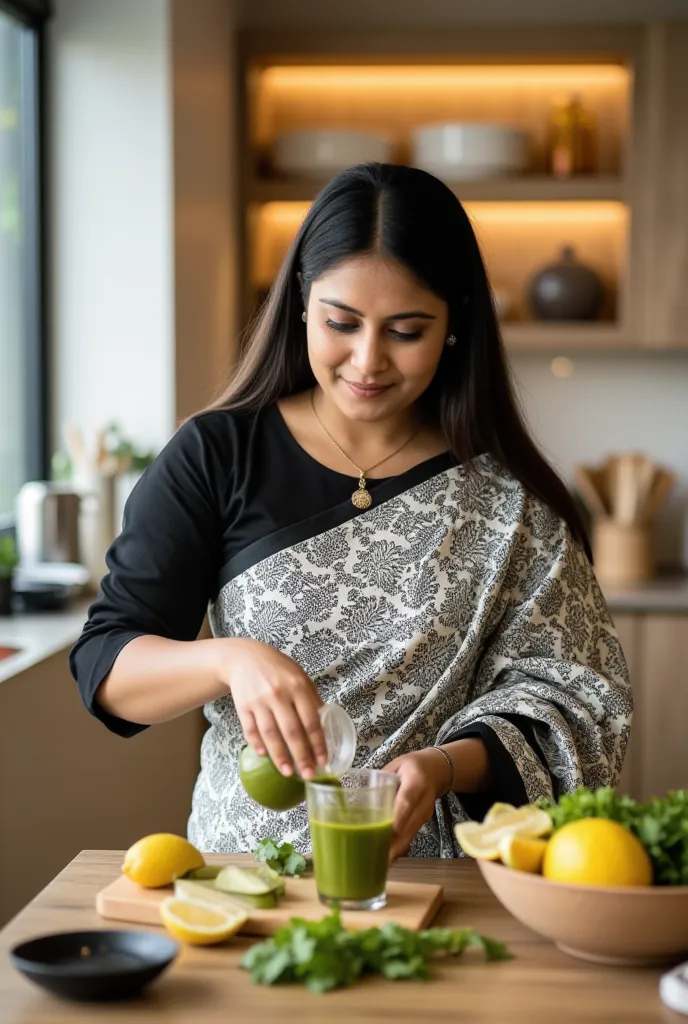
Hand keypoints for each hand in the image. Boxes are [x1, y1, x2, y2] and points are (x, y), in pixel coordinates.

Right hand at [215, 637, 327, 778]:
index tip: (323, 761)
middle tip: (308, 775)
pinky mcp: (243, 706)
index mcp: (298, 686)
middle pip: (292, 731)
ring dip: (280, 756)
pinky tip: (265, 755)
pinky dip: (257, 744)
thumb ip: (312, 698)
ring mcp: (259, 701)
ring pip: (270, 734)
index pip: (311, 720)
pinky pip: (250, 730)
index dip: (318, 743)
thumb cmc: (278, 669)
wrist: (245, 657)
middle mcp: (278, 694)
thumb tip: (325, 724)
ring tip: (288, 773)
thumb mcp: (300, 676)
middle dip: (302, 756)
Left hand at [381, 748, 450, 862]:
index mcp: (416, 782)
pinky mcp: (423, 823)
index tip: (385, 833)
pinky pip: (410, 837)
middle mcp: (424, 801)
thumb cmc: (412, 766)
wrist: (437, 770)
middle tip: (374, 858)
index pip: (406, 802)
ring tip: (376, 864)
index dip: (396, 818)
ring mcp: (425, 815)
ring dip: (394, 851)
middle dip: (392, 845)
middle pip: (409, 826)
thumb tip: (357, 793)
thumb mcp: (396, 765)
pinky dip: (398, 849)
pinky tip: (385, 860)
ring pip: (410, 836)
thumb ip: (380, 779)